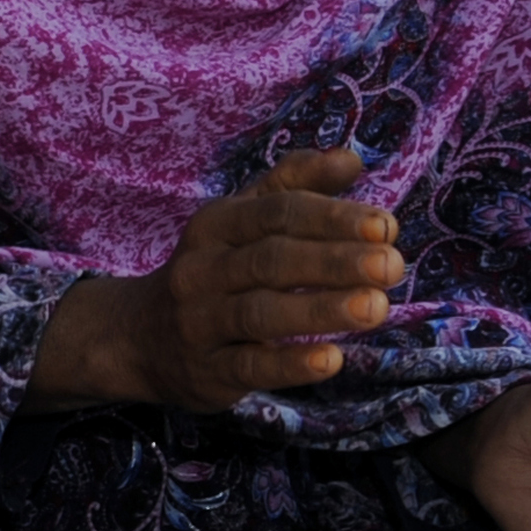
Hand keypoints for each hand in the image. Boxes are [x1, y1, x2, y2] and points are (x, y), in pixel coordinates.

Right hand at [33, 148, 404, 411]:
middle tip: (392, 265)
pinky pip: (249, 365)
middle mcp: (202, 270)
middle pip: (271, 260)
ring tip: (376, 308)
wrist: (138, 337)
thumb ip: (295, 186)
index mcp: (216, 225)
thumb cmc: (214, 270)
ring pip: (260, 313)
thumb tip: (352, 159)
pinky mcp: (207, 371)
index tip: (385, 226)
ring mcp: (200, 322)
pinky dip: (290, 364)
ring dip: (320, 310)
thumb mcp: (241, 219)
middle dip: (334, 261)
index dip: (331, 218)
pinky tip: (332, 359)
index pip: (276, 214)